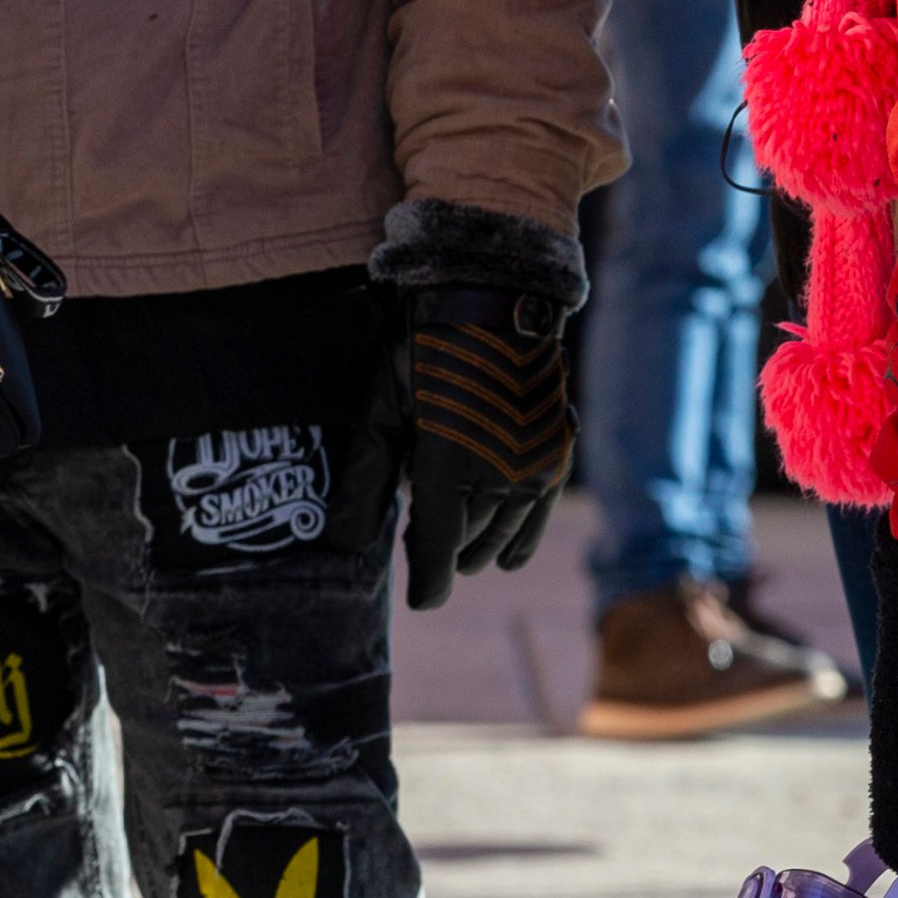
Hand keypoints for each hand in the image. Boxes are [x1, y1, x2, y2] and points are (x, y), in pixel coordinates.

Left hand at [392, 293, 570, 610]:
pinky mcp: (557, 455)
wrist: (493, 298)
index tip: (418, 598)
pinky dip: (519, 538)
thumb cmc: (426, 349)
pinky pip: (536, 516)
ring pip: (503, 534)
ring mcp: (534, 468)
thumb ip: (364, 480)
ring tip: (451, 537)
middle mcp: (499, 478)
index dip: (427, 583)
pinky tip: (508, 558)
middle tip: (415, 538)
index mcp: (449, 469)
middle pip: (467, 545)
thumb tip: (341, 544)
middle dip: (441, 550)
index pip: (438, 553)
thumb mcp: (382, 409)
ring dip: (476, 542)